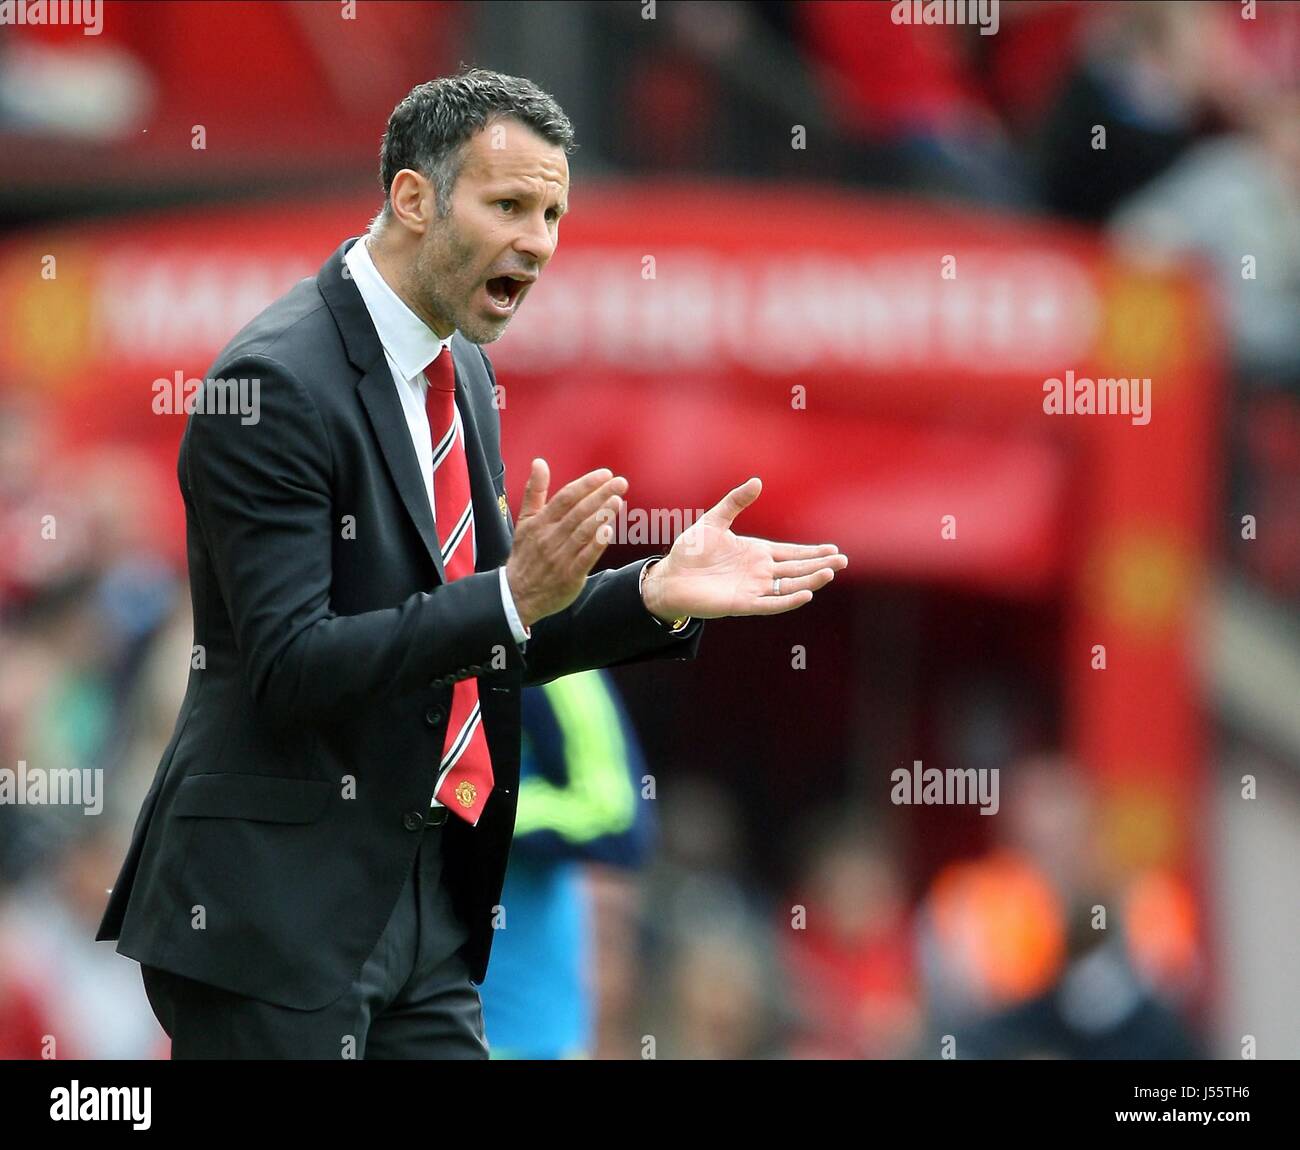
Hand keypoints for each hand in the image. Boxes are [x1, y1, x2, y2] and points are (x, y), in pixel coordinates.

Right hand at [505, 458, 625, 629]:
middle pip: (578, 512)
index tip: (605, 474)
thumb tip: (539, 462)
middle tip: (621, 482)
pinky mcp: (570, 576)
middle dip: (600, 495)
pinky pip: (585, 558)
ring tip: (618, 500)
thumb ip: (535, 491)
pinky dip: (597, 544)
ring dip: (601, 516)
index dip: (586, 484)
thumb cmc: (526, 554)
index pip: (565, 498)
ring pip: (583, 533)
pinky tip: (610, 530)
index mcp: (540, 523)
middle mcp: (550, 538)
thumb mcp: (525, 521)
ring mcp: (560, 558)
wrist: (517, 594)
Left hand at [641, 478, 845, 619]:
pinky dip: (788, 600)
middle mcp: (759, 572)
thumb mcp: (714, 520)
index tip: (833, 549)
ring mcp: (753, 588)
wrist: (669, 577)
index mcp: (756, 552)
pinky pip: (771, 603)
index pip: (791, 553)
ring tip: (830, 573)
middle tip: (843, 561)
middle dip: (820, 565)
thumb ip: (735, 502)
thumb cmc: (690, 551)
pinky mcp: (743, 603)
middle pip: (797, 569)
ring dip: (810, 580)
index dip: (812, 552)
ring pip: (789, 585)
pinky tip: (806, 594)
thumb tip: (757, 481)